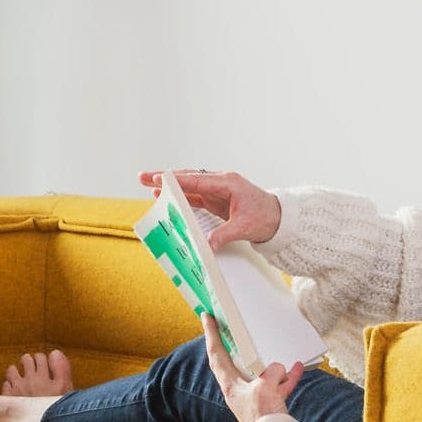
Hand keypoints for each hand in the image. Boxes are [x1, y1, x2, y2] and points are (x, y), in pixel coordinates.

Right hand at [138, 168, 281, 247]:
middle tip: (142, 176)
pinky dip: (180, 196)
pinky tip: (165, 197)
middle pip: (188, 178)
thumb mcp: (246, 228)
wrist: (279, 218)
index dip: (177, 180)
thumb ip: (225, 234)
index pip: (197, 180)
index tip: (158, 179)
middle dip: (165, 178)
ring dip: (169, 186)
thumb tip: (207, 245)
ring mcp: (217, 190)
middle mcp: (220, 183)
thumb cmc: (266, 218)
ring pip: (189, 185)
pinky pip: (194, 196)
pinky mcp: (216, 199)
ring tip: (147, 184)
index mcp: (228, 183)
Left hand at [200, 312, 303, 421]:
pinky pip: (279, 385)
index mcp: (231, 384)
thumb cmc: (262, 416)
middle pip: (237, 360)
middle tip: (235, 325)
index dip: (211, 334)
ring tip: (277, 346)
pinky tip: (298, 366)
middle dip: (239, 344)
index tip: (207, 317)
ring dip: (270, 362)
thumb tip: (278, 369)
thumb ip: (270, 371)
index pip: (217, 354)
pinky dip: (287, 376)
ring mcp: (255, 397)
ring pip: (261, 372)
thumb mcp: (264, 386)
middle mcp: (240, 389)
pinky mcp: (270, 404)